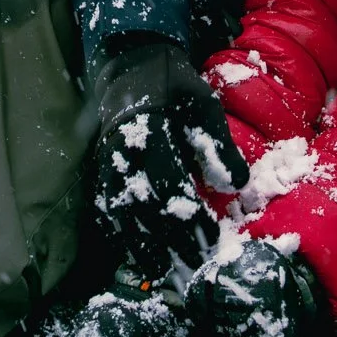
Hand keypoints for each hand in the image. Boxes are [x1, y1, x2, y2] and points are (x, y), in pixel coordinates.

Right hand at [91, 37, 248, 276]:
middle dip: (169, 241)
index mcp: (149, 131)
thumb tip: (236, 186)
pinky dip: (120, 232)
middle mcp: (122, 151)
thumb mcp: (203, 105)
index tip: (210, 241)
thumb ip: (218, 146)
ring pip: (121, 212)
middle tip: (192, 270)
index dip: (190, 217)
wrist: (131, 62)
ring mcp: (106, 161)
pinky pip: (106, 206)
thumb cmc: (174, 85)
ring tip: (161, 273)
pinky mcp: (101, 168)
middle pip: (146, 207)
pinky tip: (135, 252)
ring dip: (140, 245)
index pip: (171, 185)